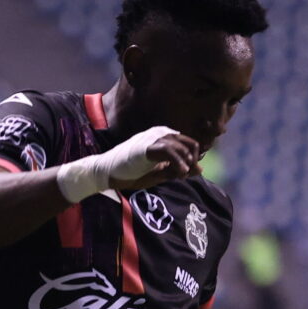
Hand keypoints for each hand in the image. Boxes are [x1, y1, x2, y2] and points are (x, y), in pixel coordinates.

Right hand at [59, 126, 200, 201]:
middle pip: (188, 143)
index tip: (187, 173)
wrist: (107, 173)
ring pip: (180, 146)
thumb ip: (178, 170)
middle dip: (191, 161)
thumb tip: (200, 169)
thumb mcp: (160, 173)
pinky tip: (180, 172)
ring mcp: (152, 138)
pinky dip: (178, 162)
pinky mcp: (146, 147)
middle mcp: (159, 133)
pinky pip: (168, 151)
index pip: (188, 143)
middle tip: (184, 175)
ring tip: (181, 174)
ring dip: (185, 162)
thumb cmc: (131, 173)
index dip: (193, 158)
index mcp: (162, 136)